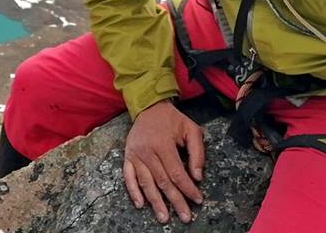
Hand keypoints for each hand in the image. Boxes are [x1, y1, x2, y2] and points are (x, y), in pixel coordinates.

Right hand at [123, 99, 204, 224]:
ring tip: (164, 218)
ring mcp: (135, 154)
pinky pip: (128, 177)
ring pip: (146, 183)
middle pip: (163, 181)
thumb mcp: (191, 129)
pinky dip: (133, 191)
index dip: (188, 188)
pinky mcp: (127, 156)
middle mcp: (147, 151)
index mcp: (163, 144)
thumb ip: (197, 152)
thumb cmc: (172, 120)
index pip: (177, 173)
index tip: (198, 199)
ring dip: (155, 202)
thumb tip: (197, 176)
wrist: (149, 107)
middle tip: (185, 217)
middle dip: (175, 201)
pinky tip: (140, 204)